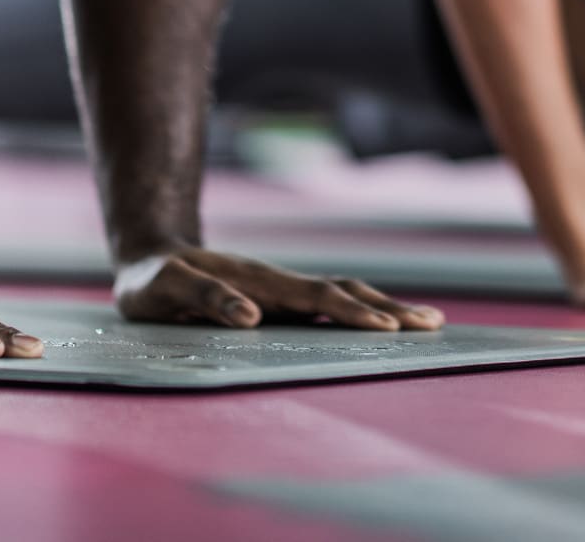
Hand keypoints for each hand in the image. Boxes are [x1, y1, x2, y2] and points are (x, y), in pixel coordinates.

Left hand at [115, 248, 442, 330]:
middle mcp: (279, 285)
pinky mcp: (279, 302)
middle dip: (390, 309)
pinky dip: (362, 314)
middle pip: (345, 292)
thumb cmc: (153, 280)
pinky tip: (383, 327)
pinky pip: (328, 307)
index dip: (353, 312)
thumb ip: (207, 298)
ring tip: (424, 322)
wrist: (151, 257)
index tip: (387, 328)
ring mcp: (282, 292)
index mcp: (259, 283)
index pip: (318, 298)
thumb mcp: (163, 288)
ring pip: (343, 296)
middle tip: (433, 325)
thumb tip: (253, 318)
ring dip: (384, 308)